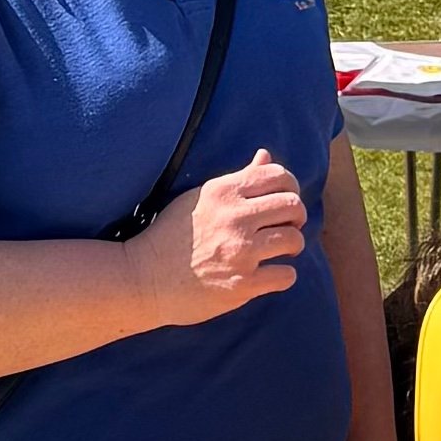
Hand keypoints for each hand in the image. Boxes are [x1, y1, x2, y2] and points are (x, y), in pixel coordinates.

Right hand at [137, 148, 309, 325]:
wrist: (143, 278)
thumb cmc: (171, 235)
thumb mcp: (201, 198)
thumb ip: (239, 178)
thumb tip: (266, 156)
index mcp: (223, 191)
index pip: (278, 175)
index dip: (291, 187)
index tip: (284, 201)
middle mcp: (233, 217)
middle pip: (293, 205)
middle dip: (296, 216)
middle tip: (288, 227)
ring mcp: (240, 252)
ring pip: (294, 239)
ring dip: (293, 246)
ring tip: (279, 251)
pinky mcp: (243, 284)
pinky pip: (286, 275)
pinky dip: (283, 275)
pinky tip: (269, 274)